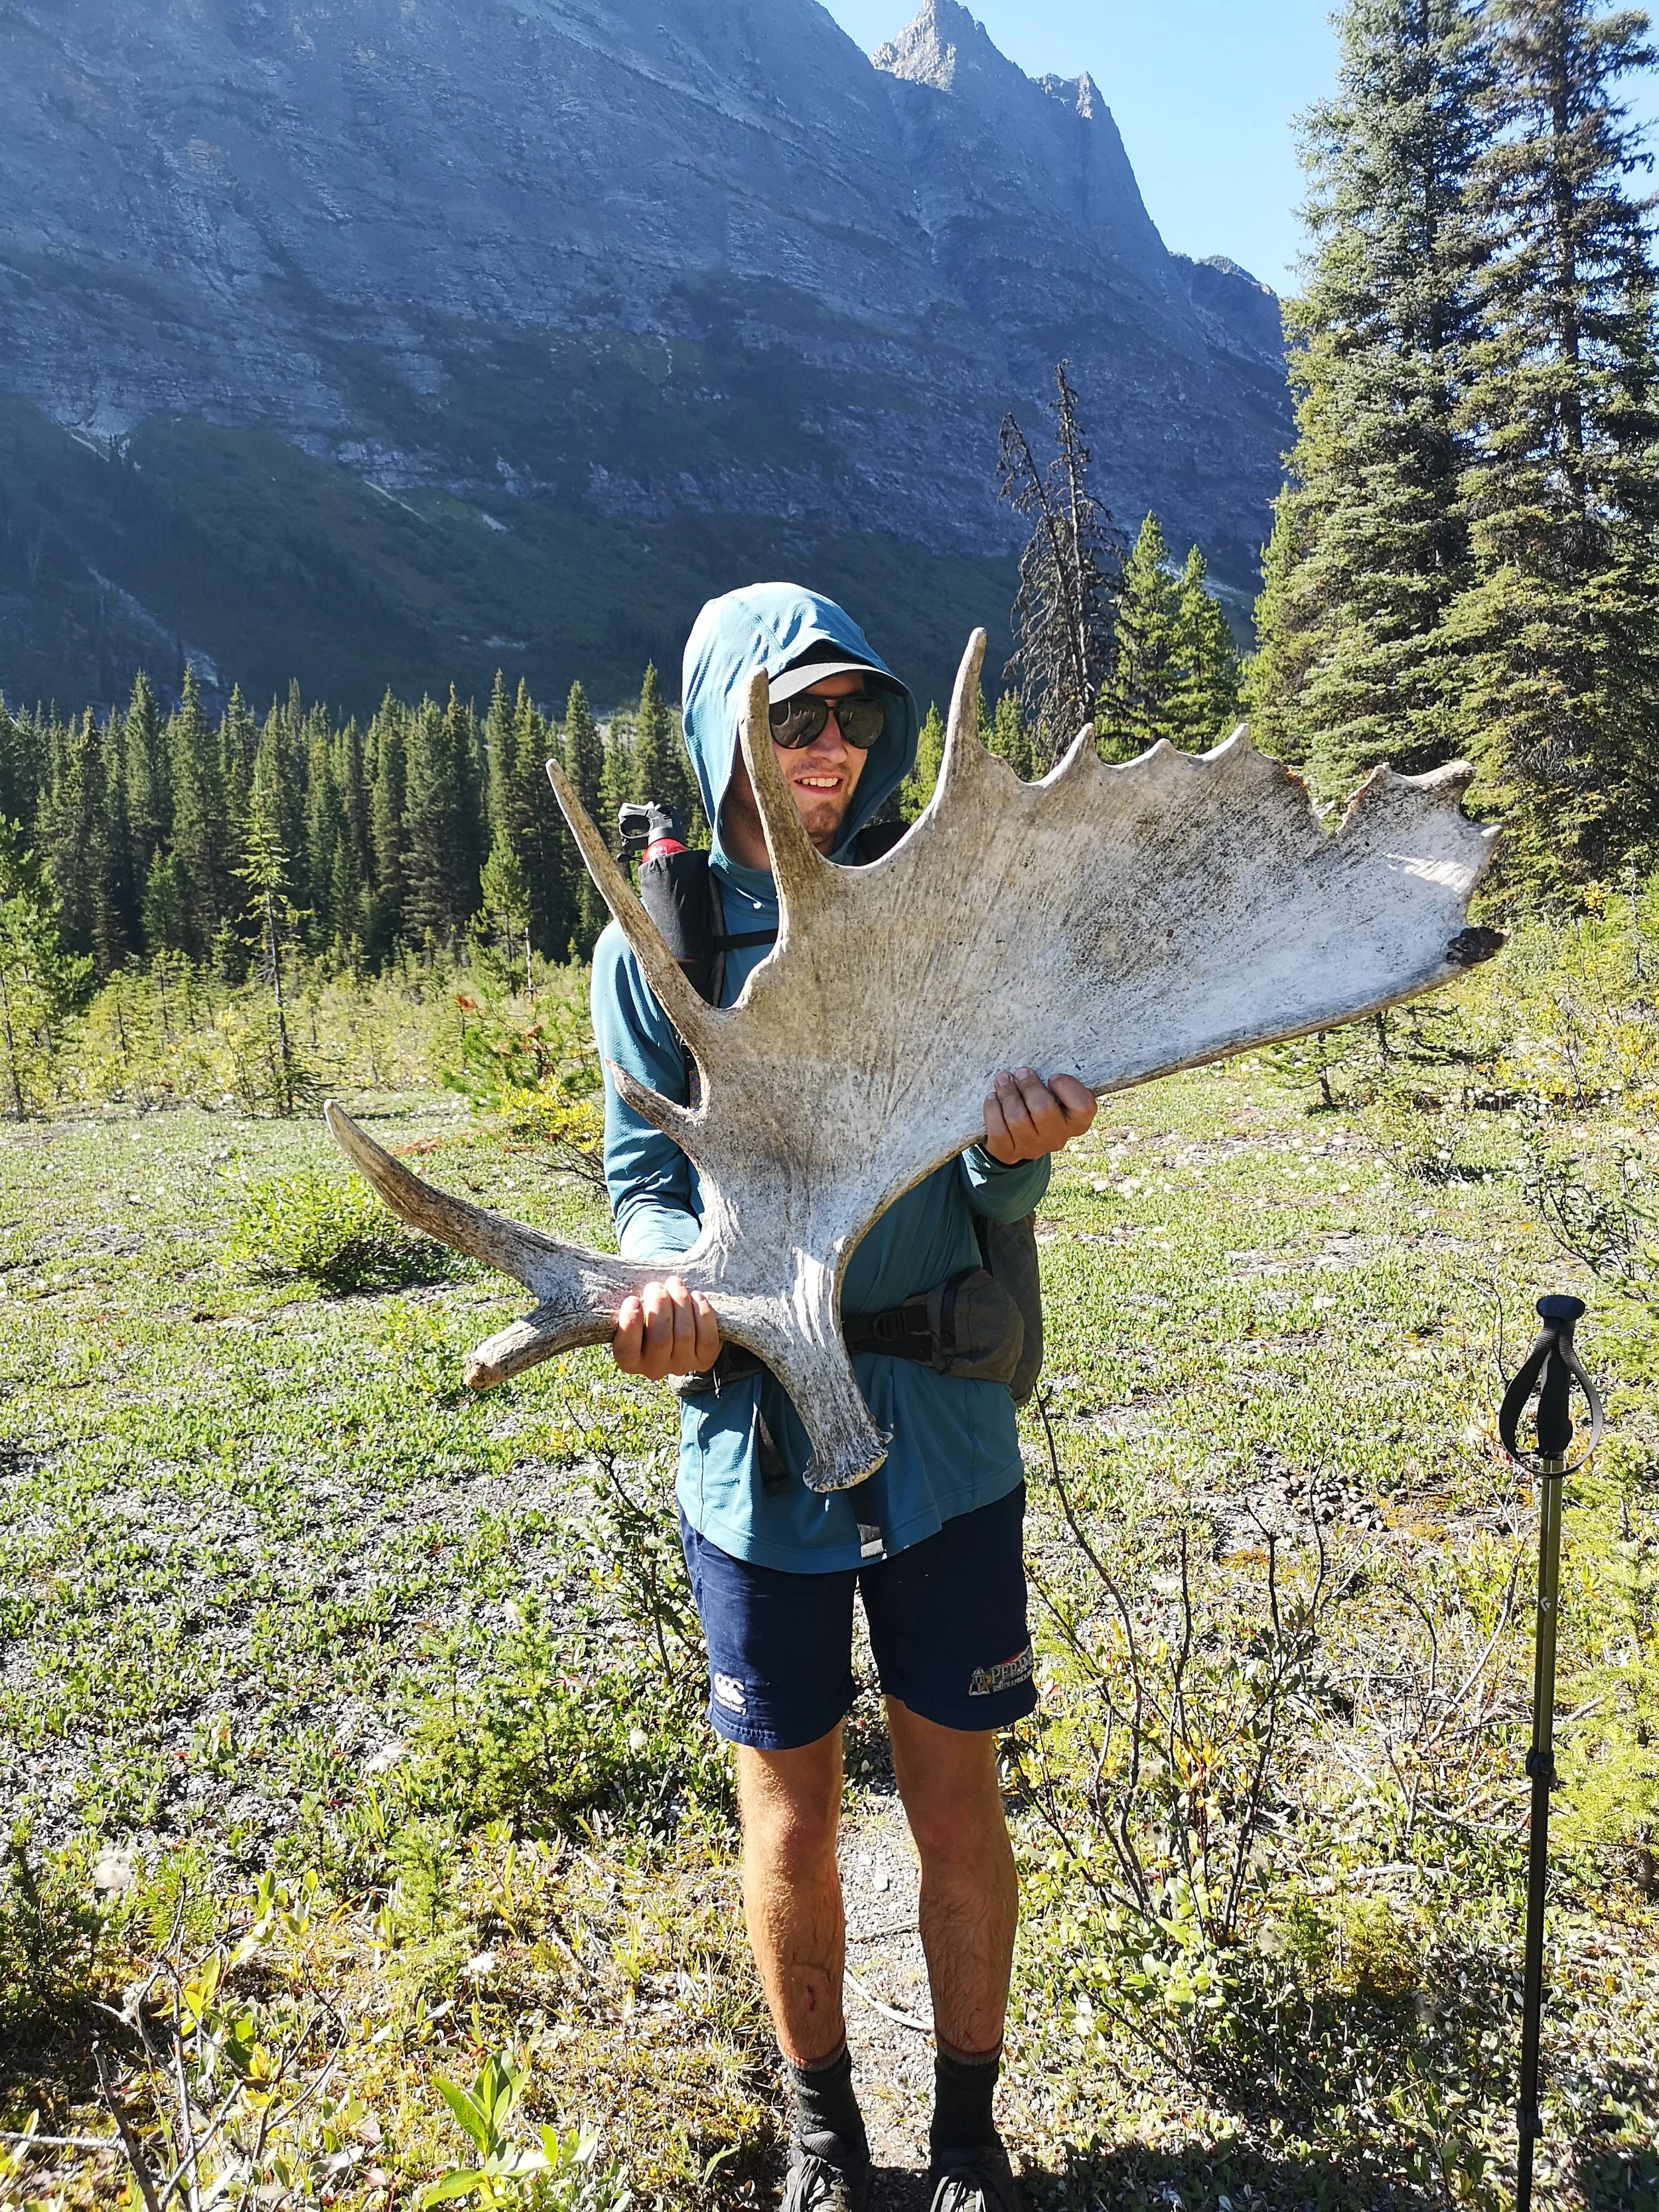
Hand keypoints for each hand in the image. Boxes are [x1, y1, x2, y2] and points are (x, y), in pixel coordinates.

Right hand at [612, 1275, 721, 1379]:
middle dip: (660, 1306)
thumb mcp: (634, 1309)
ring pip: (684, 1335)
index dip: (630, 1326)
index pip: (626, 1351)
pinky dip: (703, 1314)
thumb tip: (616, 1279)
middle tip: (656, 1286)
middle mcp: (654, 1368)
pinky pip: (707, 1338)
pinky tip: (696, 1296)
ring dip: (681, 1303)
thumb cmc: (646, 1310)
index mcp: (629, 1360)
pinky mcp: (704, 1359)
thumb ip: (627, 1303)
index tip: (633, 1300)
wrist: (674, 1320)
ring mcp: (681, 1365)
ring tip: (675, 1283)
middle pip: (660, 1340)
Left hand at [981, 1068, 1096, 1163]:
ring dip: (1007, 1094)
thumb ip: (1052, 1083)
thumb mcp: (1052, 1094)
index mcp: (1075, 1122)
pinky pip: (999, 1130)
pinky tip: (992, 1098)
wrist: (1014, 1137)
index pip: (1084, 1107)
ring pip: (1018, 1119)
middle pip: (1044, 1109)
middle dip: (1029, 1086)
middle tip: (1021, 1072)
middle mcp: (1057, 1138)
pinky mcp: (1009, 1153)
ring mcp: (1033, 1148)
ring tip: (1002, 1080)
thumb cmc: (1037, 1104)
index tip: (1053, 1077)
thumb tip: (1033, 1067)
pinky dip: (993, 1110)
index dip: (1068, 1088)